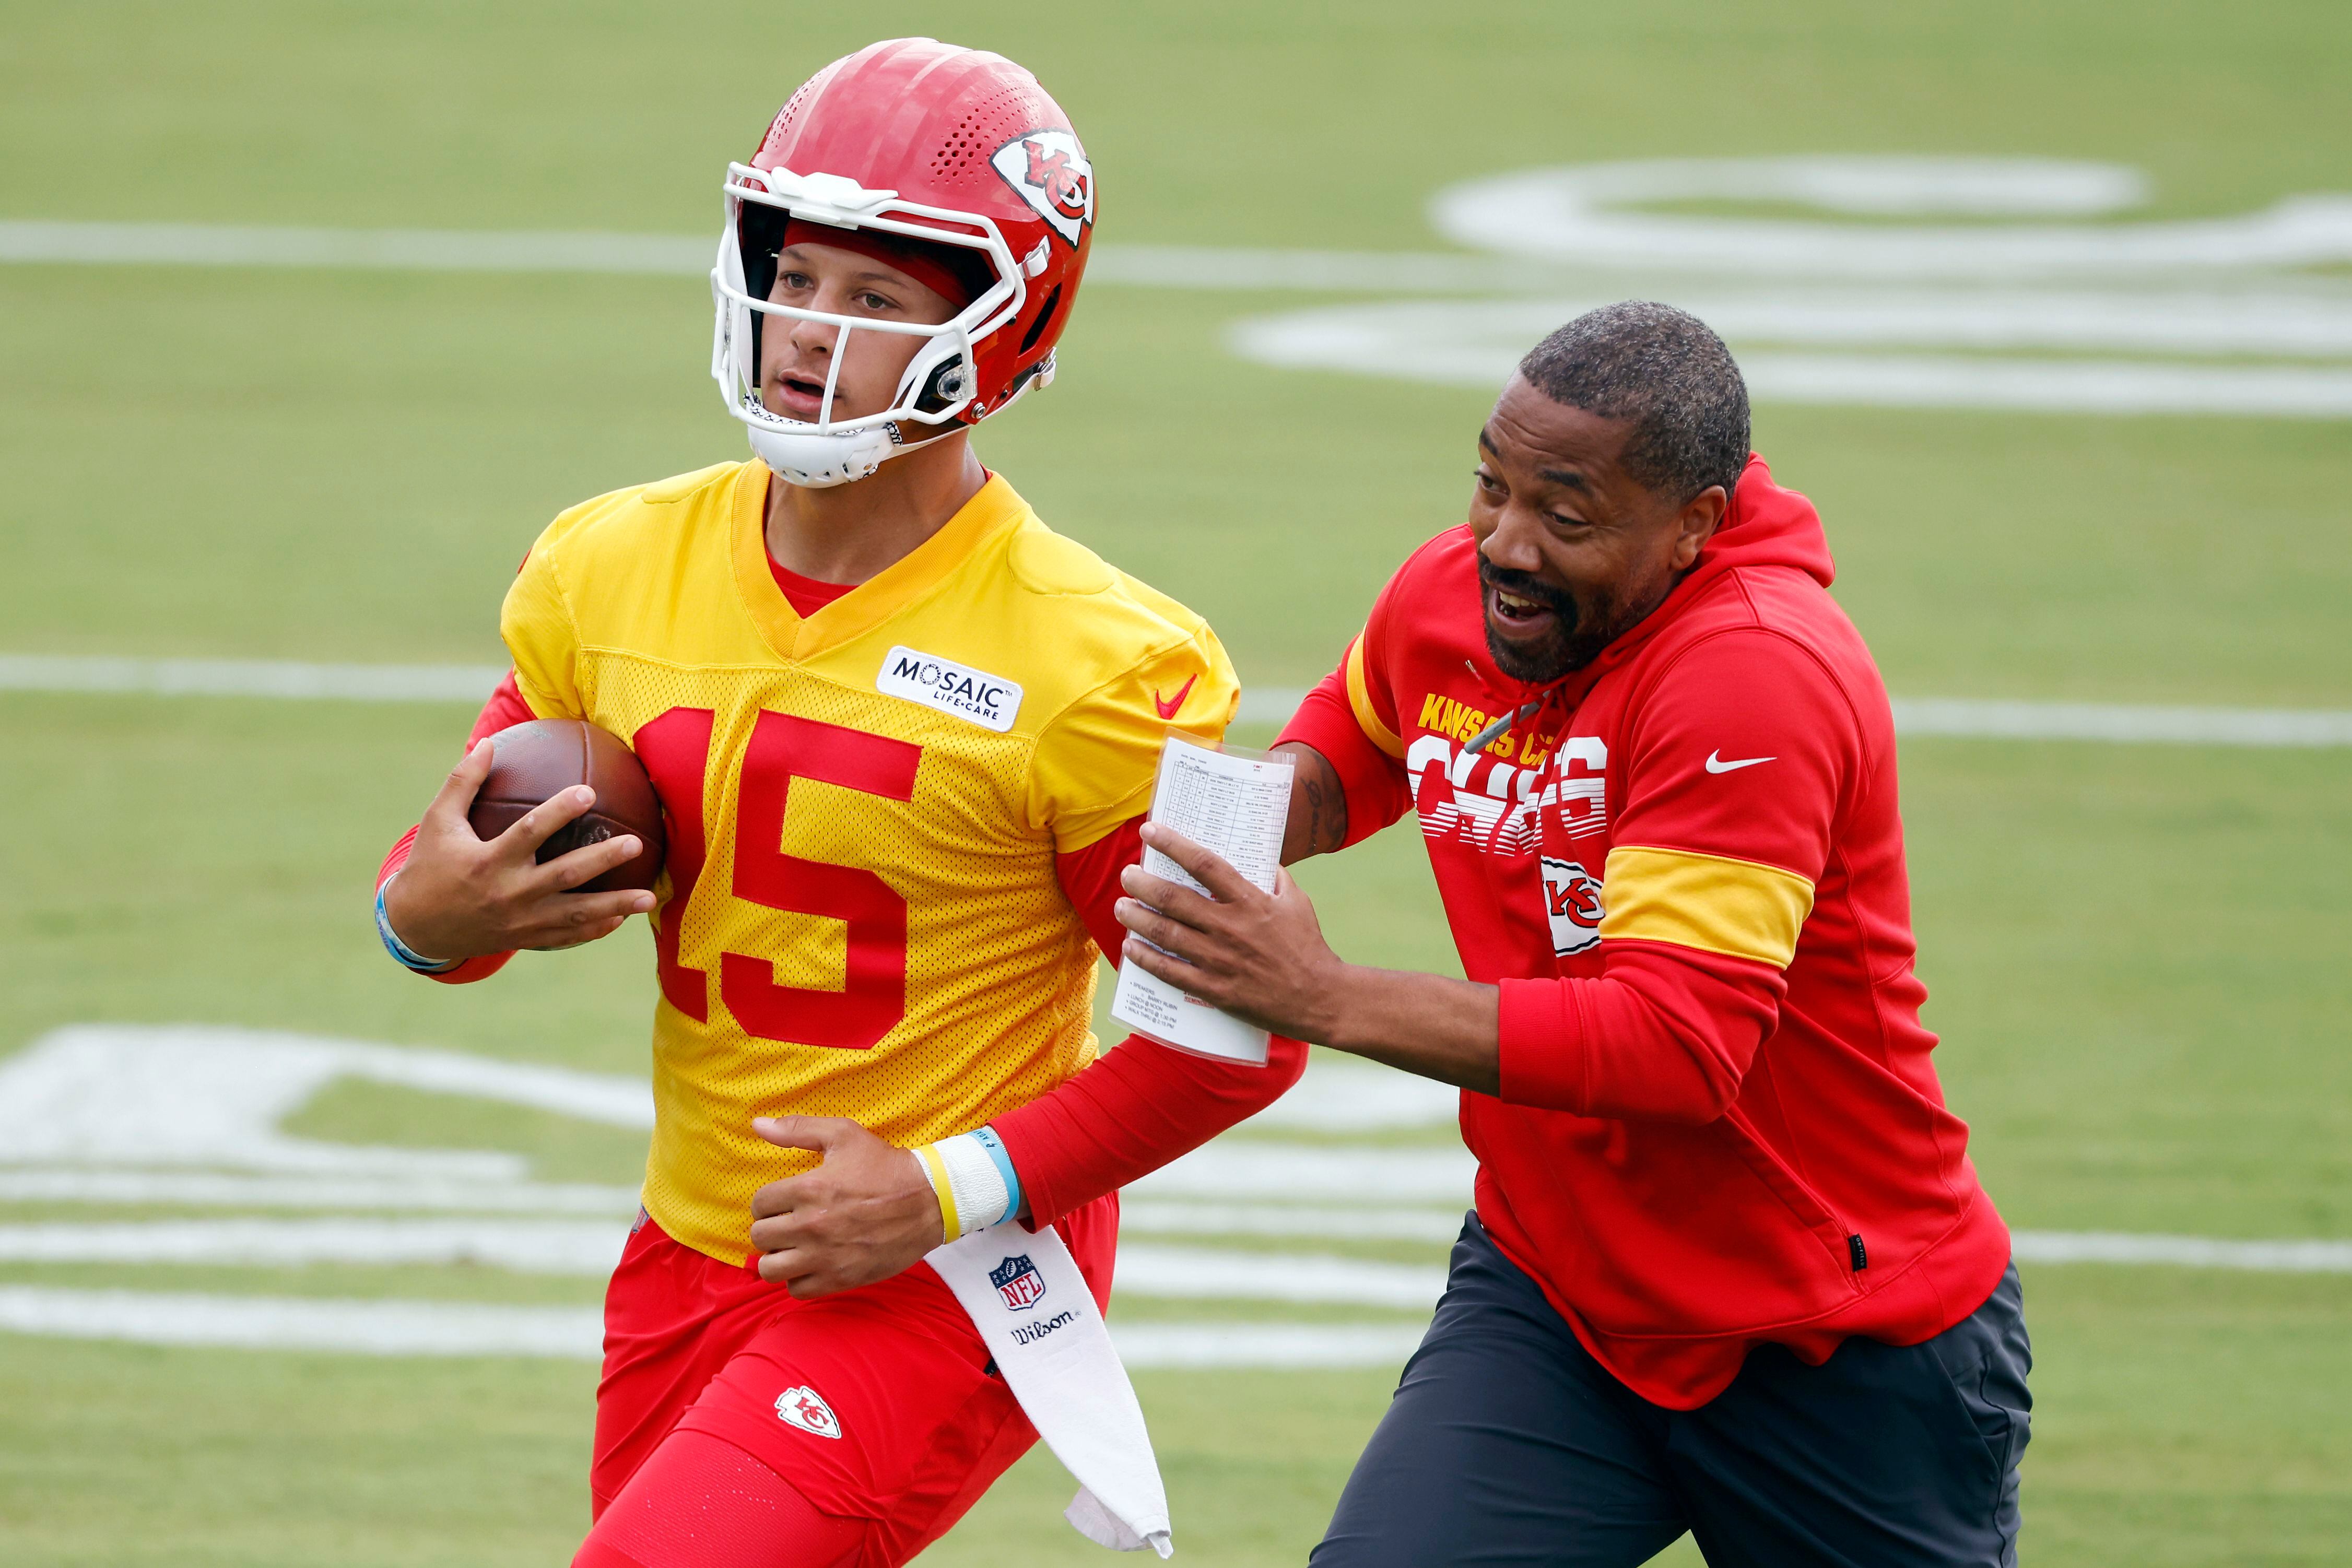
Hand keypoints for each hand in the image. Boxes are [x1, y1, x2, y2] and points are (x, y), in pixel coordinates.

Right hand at [380, 738, 656, 960]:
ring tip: (650, 899)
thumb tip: (488, 742)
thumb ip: (464, 781)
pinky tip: (620, 918)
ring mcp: (519, 922)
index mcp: (488, 862)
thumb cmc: (430, 865)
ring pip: (575, 915)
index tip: (588, 791)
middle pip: (564, 875)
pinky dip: (594, 929)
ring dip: (615, 906)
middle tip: (636, 844)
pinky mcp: (524, 939)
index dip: (559, 812)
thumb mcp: (437, 821)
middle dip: (603, 860)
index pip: (530, 833)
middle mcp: (508, 894)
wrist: (416, 926)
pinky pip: (566, 936)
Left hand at [747, 1117, 944, 1298]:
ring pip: (770, 1268)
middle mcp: (811, 1225)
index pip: (759, 1203)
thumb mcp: (844, 1135)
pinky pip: (797, 1289)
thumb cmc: (885, 1166)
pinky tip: (811, 1263)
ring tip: (794, 1246)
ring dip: (778, 1256)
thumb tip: (757, 1124)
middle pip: (760, 1236)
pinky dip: (799, 1278)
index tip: (783, 1201)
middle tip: (789, 1222)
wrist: (929, 1201)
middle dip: (771, 1227)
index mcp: (808, 1188)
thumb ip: (797, 1129)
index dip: (768, 1201)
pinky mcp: (840, 1278)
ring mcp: (824, 1256)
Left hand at [1114, 822, 1350, 1041]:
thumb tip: (1257, 856)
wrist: (1320, 998)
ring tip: (1121, 906)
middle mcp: (1229, 927)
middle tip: (1127, 874)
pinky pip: (1171, 972)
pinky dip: (1146, 958)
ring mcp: (1219, 960)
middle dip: (1143, 883)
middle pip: (1174, 898)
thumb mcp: (1297, 902)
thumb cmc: (1308, 946)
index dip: (1174, 844)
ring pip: (1166, 933)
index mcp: (1250, 901)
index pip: (1204, 864)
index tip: (1149, 831)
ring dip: (1137, 918)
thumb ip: (1274, 877)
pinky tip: (1131, 947)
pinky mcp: (1214, 989)